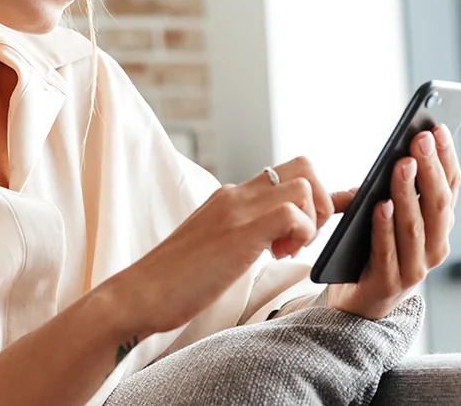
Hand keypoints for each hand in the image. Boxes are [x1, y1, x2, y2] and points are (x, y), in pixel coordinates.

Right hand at [108, 157, 333, 335]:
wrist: (139, 293)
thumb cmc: (175, 280)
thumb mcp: (215, 246)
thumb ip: (243, 234)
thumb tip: (271, 240)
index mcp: (229, 198)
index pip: (286, 174)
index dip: (315, 196)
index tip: (320, 224)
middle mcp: (235, 195)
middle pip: (304, 166)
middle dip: (321, 202)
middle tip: (302, 239)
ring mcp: (237, 210)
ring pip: (304, 186)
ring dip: (311, 221)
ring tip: (285, 251)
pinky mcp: (240, 232)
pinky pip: (293, 214)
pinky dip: (300, 235)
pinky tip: (276, 256)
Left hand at [327, 125, 460, 319]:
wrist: (361, 302)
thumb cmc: (376, 248)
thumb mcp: (394, 216)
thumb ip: (399, 191)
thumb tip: (399, 153)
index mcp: (440, 227)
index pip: (450, 188)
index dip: (445, 158)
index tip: (437, 128)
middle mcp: (436, 248)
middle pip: (436, 204)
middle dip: (430, 168)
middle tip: (420, 138)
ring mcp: (415, 269)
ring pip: (414, 226)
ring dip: (407, 192)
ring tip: (400, 163)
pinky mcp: (387, 283)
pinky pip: (387, 251)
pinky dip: (384, 227)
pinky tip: (379, 204)